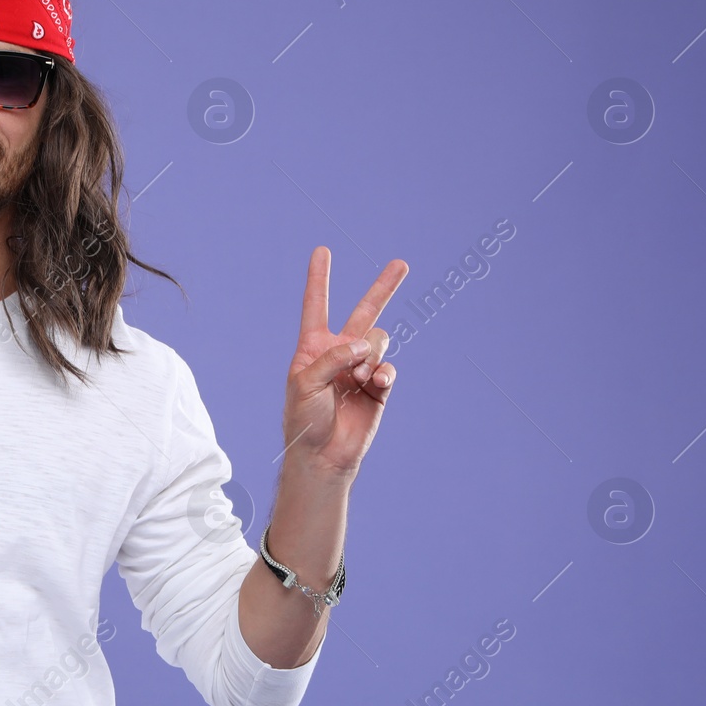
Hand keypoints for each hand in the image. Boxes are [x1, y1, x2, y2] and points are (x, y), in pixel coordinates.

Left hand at [281, 246, 407, 479]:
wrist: (323, 455)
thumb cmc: (304, 420)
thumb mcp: (305, 384)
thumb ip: (333, 358)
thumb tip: (364, 346)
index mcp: (313, 347)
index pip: (316, 305)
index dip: (319, 278)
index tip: (322, 250)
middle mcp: (339, 352)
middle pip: (364, 312)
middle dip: (383, 288)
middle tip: (401, 264)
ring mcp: (361, 368)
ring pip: (378, 341)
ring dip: (370, 356)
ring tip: (358, 378)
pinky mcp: (378, 387)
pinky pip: (388, 368)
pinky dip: (383, 373)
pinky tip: (374, 384)